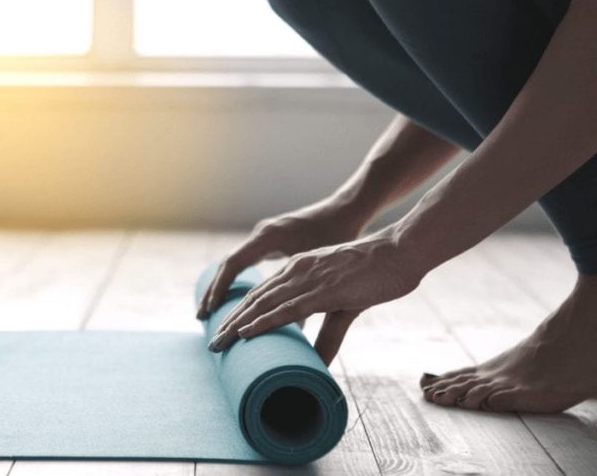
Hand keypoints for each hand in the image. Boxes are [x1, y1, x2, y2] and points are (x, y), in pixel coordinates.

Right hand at [197, 198, 368, 319]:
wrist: (347, 209)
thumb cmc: (339, 234)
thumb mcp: (321, 266)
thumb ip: (305, 290)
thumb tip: (294, 329)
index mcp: (268, 237)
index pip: (233, 264)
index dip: (220, 289)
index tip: (211, 311)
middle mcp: (261, 235)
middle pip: (227, 266)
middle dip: (213, 292)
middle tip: (200, 317)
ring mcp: (265, 237)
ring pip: (235, 264)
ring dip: (221, 287)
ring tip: (208, 312)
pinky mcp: (271, 241)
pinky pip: (245, 262)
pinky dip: (235, 280)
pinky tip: (232, 297)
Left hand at [207, 229, 423, 364]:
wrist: (401, 252)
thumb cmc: (377, 275)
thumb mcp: (344, 304)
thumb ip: (328, 333)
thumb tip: (318, 361)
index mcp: (299, 269)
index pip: (261, 293)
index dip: (240, 312)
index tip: (224, 331)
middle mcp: (297, 270)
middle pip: (254, 299)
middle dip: (230, 321)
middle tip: (212, 343)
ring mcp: (308, 278)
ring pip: (263, 304)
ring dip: (238, 325)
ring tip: (219, 343)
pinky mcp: (324, 289)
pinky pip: (287, 309)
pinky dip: (263, 321)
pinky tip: (245, 332)